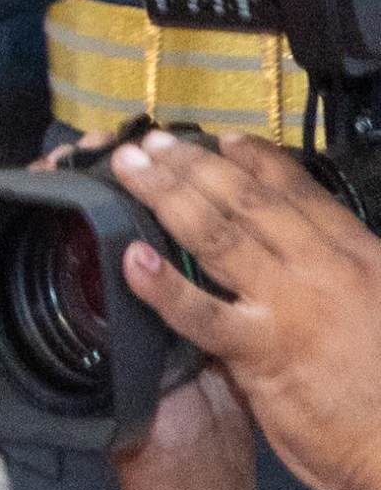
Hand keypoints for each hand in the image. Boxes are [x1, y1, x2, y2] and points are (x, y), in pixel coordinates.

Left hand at [111, 127, 380, 489]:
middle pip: (247, 201)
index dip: (255, 160)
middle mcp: (324, 269)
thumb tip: (306, 252)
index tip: (220, 139)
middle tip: (152, 142)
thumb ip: (343, 277)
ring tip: (130, 170)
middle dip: (193, 165)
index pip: (300, 192)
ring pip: (217, 236)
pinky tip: (131, 259)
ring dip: (166, 195)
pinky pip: (202, 312)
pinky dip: (162, 285)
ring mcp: (291, 306)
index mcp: (359, 256)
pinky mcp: (265, 350)